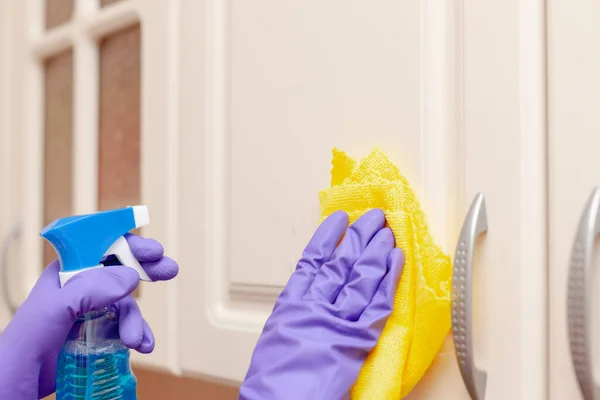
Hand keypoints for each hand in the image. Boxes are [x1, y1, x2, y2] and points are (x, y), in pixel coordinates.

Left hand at [0, 234, 177, 399]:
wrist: (15, 387)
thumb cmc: (22, 347)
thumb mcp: (53, 311)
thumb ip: (88, 289)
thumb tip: (130, 277)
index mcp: (65, 273)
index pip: (100, 247)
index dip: (128, 244)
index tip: (152, 250)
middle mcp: (79, 289)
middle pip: (119, 270)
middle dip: (144, 270)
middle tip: (169, 270)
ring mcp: (88, 312)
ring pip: (125, 304)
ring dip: (136, 319)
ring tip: (136, 339)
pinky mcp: (95, 335)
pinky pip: (124, 327)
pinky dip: (137, 335)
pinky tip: (141, 345)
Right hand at [239, 209, 404, 399]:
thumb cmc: (273, 381)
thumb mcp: (278, 337)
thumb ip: (299, 312)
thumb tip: (314, 296)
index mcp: (292, 304)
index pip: (313, 260)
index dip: (328, 237)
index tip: (339, 220)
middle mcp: (315, 305)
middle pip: (341, 261)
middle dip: (359, 236)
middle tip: (373, 217)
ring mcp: (337, 319)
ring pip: (361, 275)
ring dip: (376, 249)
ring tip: (386, 229)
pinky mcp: (357, 338)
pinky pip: (378, 302)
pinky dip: (388, 278)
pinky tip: (395, 259)